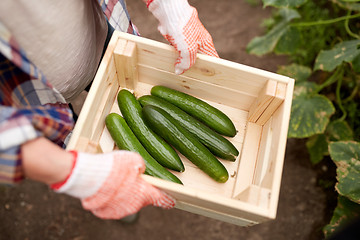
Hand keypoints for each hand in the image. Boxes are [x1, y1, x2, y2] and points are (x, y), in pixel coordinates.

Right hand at [51, 150, 174, 218]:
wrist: (89, 177)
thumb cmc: (113, 167)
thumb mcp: (133, 159)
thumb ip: (140, 166)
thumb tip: (140, 170)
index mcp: (144, 193)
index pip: (161, 199)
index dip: (167, 199)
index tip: (171, 201)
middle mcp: (134, 205)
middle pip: (141, 199)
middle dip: (139, 191)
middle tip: (131, 180)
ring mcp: (119, 211)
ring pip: (126, 202)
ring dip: (125, 194)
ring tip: (116, 181)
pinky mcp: (105, 213)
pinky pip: (113, 205)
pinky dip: (112, 198)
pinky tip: (107, 188)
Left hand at [147, 0, 218, 73]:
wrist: (170, 12)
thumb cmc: (183, 27)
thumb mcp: (188, 49)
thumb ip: (186, 63)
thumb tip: (179, 71)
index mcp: (206, 44)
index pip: (213, 59)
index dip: (211, 69)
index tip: (208, 79)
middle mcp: (199, 41)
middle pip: (199, 58)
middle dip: (194, 67)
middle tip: (190, 77)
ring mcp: (188, 38)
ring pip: (186, 54)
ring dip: (182, 61)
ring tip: (178, 70)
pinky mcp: (178, 36)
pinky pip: (177, 49)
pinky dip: (174, 54)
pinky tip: (170, 59)